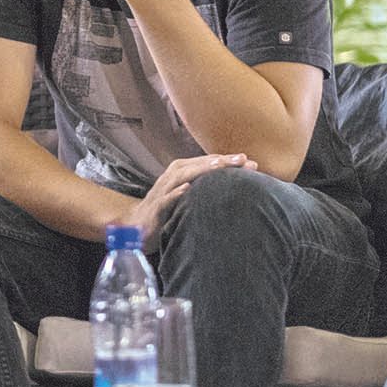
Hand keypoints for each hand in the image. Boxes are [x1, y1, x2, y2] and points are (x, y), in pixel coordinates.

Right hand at [126, 153, 256, 245]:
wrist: (137, 227)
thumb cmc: (168, 212)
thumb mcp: (189, 198)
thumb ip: (207, 189)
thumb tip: (237, 185)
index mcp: (180, 173)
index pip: (206, 163)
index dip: (226, 161)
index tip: (249, 162)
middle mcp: (171, 178)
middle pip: (196, 165)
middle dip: (218, 161)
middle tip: (241, 159)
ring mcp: (162, 192)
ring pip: (181, 176)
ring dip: (199, 170)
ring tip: (218, 166)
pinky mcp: (154, 208)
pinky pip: (165, 199)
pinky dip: (175, 193)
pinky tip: (187, 189)